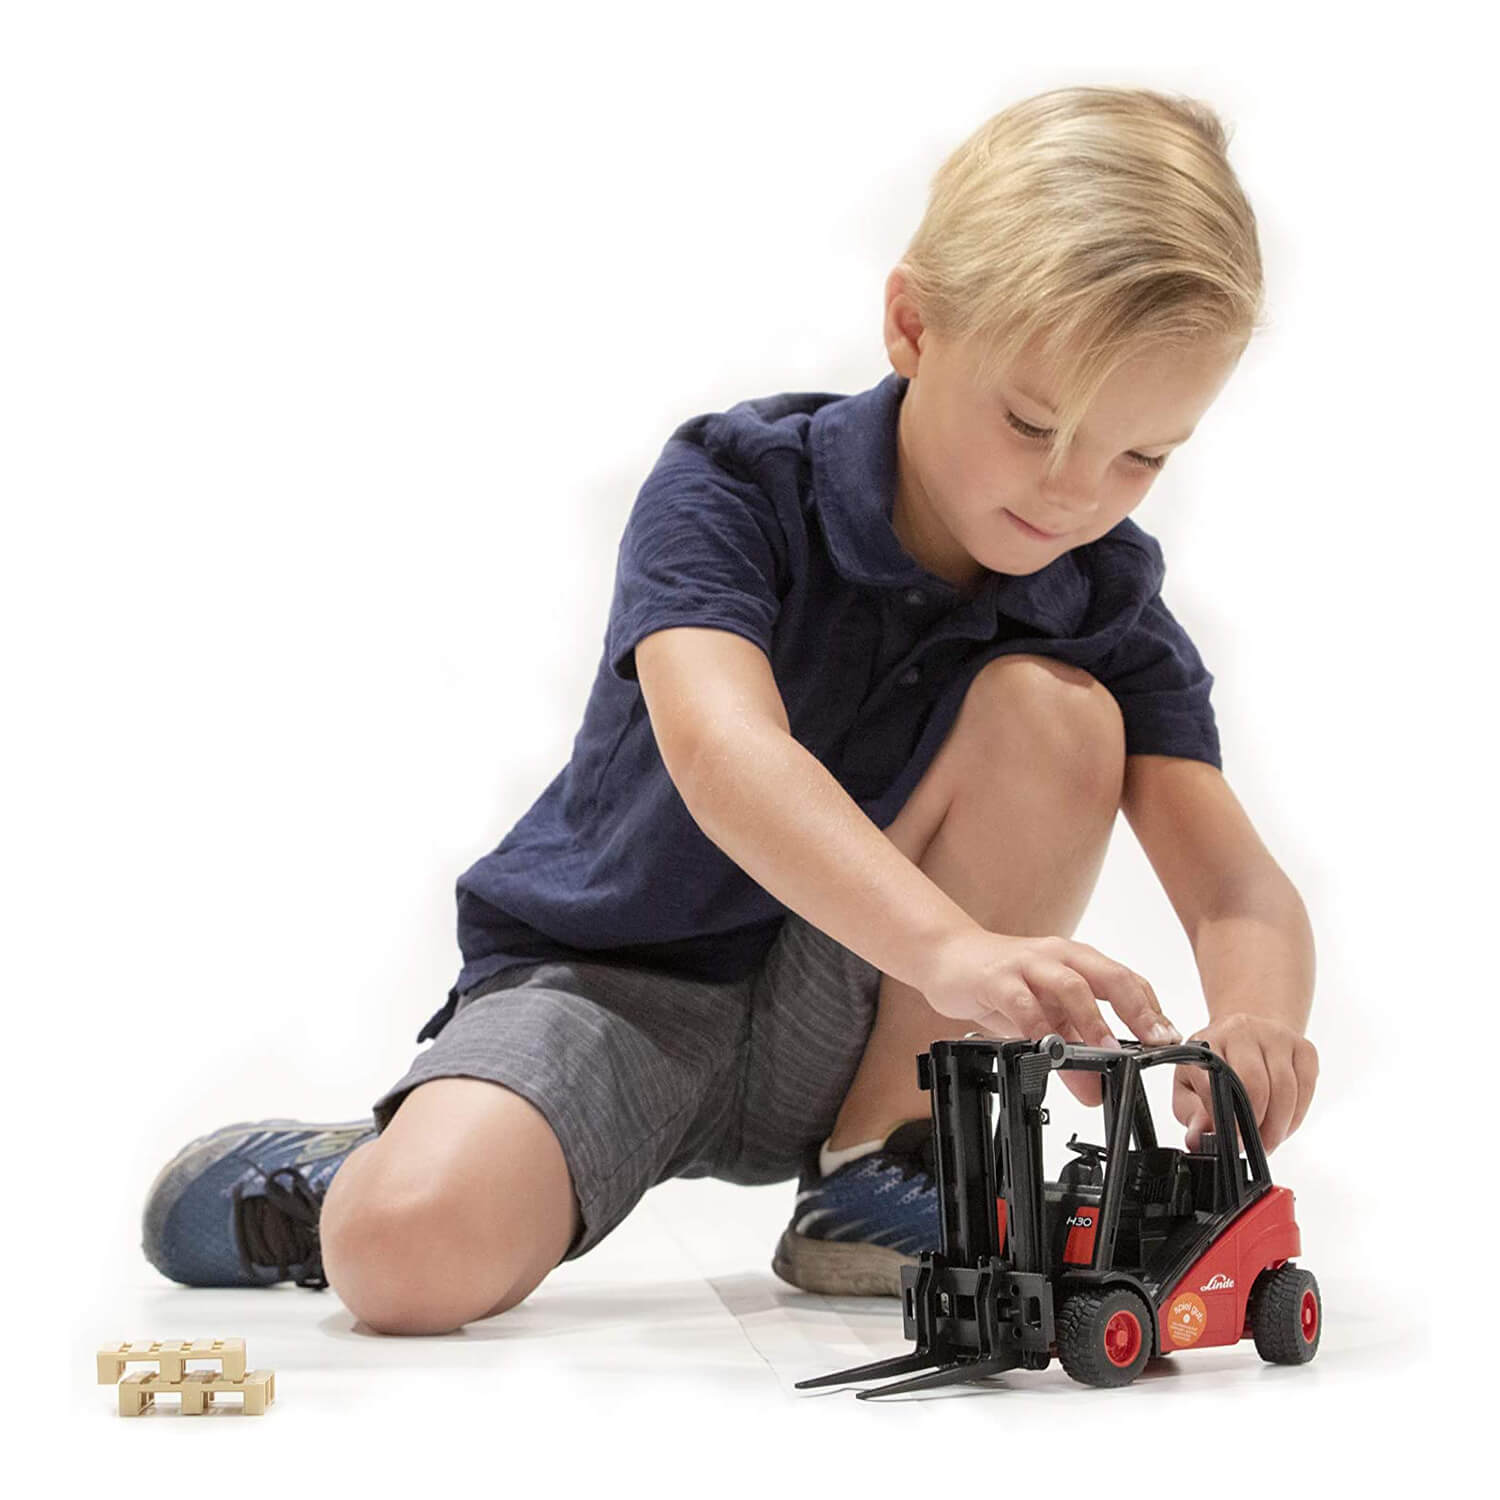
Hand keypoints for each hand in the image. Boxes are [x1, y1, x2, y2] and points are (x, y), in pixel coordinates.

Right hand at [919, 929, 1181, 1108]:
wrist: (946, 954)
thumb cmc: (999, 981)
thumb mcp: (1041, 1015)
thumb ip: (1068, 1047)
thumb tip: (1094, 1089)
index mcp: (1077, 960)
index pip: (1127, 979)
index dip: (1153, 1009)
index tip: (1171, 1040)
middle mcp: (1058, 956)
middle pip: (1110, 977)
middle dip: (1138, 1010)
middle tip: (1156, 1042)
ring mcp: (1027, 965)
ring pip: (1071, 986)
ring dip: (1094, 1020)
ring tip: (1108, 1049)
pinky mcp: (996, 978)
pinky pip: (1022, 1003)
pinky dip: (1039, 1028)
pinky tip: (1048, 1050)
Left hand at [1174, 1013, 1318, 1153]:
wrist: (1245, 1035)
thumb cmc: (1215, 1067)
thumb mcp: (1190, 1088)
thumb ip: (1191, 1114)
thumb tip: (1197, 1139)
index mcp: (1207, 1043)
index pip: (1216, 1081)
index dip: (1227, 1118)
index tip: (1234, 1143)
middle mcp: (1239, 1032)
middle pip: (1255, 1084)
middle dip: (1256, 1125)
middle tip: (1253, 1146)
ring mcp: (1274, 1036)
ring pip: (1284, 1088)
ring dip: (1278, 1125)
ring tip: (1268, 1141)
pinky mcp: (1303, 1047)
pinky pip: (1305, 1087)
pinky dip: (1297, 1115)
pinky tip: (1284, 1124)